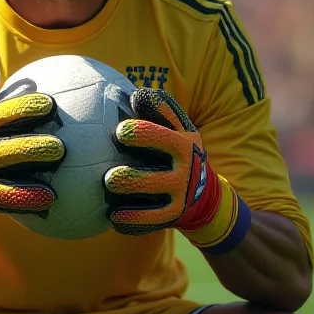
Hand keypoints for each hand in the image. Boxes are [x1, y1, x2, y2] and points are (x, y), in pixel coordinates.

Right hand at [0, 66, 64, 238]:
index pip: (3, 113)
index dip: (27, 107)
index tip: (49, 104)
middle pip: (11, 147)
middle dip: (38, 146)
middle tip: (61, 145)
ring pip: (11, 177)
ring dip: (35, 174)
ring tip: (58, 167)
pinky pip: (8, 199)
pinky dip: (29, 199)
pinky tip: (50, 197)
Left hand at [104, 88, 250, 252]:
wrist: (204, 197)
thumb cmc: (176, 153)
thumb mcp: (177, 132)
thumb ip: (157, 113)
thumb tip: (130, 95)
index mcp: (184, 136)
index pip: (172, 115)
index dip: (153, 106)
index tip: (130, 107)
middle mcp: (186, 159)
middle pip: (167, 143)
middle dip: (143, 136)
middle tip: (120, 133)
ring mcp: (180, 188)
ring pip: (152, 183)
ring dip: (130, 180)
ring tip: (110, 180)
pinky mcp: (172, 214)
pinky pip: (149, 219)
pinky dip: (131, 219)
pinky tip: (113, 216)